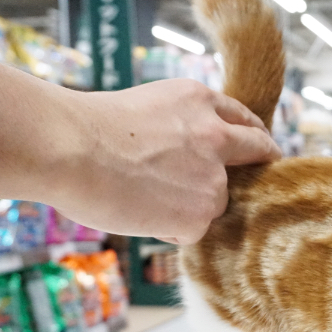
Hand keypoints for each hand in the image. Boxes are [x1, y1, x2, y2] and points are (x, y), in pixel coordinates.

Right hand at [45, 79, 279, 244]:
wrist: (69, 148)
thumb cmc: (87, 128)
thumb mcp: (146, 106)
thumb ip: (180, 127)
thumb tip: (187, 154)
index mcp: (200, 101)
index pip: (244, 120)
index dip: (253, 138)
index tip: (260, 149)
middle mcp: (216, 136)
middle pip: (256, 154)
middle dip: (262, 166)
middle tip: (258, 181)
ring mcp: (213, 177)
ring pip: (215, 201)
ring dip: (190, 206)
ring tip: (142, 197)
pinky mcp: (201, 213)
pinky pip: (192, 230)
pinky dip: (169, 229)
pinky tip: (138, 213)